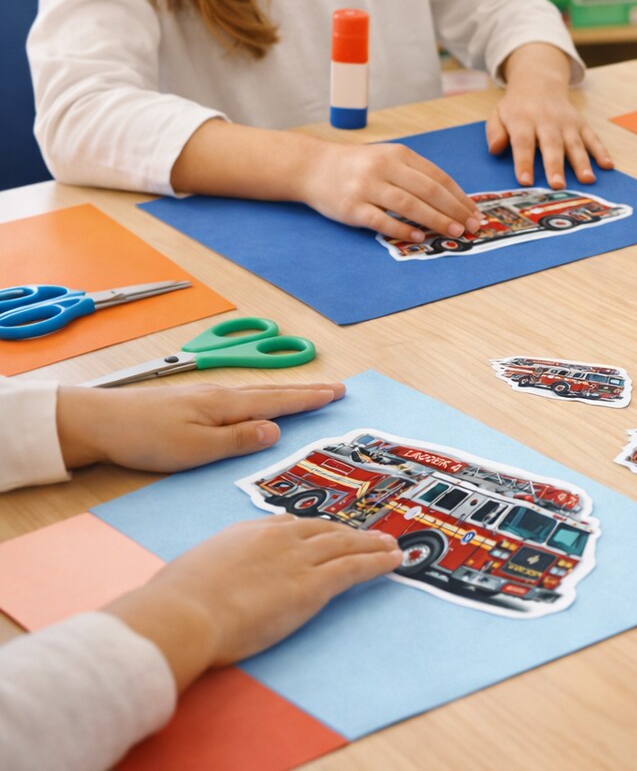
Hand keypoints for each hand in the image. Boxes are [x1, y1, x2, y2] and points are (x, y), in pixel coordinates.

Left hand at [56, 383, 344, 471]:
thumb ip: (238, 440)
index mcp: (227, 405)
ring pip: (256, 393)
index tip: (337, 392)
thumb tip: (275, 430)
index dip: (309, 398)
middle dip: (305, 390)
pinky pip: (239, 398)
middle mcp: (220, 395)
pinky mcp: (191, 402)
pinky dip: (261, 398)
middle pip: (272, 391)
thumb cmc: (144, 438)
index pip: (278, 400)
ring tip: (305, 395)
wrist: (97, 422)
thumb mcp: (196, 448)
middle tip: (334, 388)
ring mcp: (205, 396)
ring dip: (285, 393)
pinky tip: (257, 404)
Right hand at [106, 515, 401, 689]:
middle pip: (323, 530)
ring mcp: (298, 558)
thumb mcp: (188, 572)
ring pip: (345, 544)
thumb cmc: (174, 602)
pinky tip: (394, 561)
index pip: (286, 524)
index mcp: (245, 532)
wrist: (184, 614)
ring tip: (389, 546)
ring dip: (371, 544)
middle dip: (348, 533)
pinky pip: (355, 567)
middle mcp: (277, 537)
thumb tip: (196, 583)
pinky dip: (378, 562)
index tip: (321, 534)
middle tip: (367, 535)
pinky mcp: (314, 584)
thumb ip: (206, 572)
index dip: (309, 531)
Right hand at [299, 141, 480, 243]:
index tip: (475, 212)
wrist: (313, 167)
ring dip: (435, 220)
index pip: (438, 177)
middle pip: (428, 190)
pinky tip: (419, 236)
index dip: (459, 197)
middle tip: (472, 226)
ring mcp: (366, 187)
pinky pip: (382, 220)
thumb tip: (453, 201)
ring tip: (455, 232)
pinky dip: (402, 229)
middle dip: (454, 210)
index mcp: (398, 154)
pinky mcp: (351, 207)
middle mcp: (383, 167)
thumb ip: (416, 175)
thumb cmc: (359, 166)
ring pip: (408, 205)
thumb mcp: (388, 159)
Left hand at [488, 86, 612, 189]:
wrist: (540, 83)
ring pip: (575, 143)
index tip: (525, 181)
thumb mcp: (498, 114)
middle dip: (555, 166)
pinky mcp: (581, 124)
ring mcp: (567, 123)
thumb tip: (495, 149)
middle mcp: (547, 121)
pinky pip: (593, 138)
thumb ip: (495, 131)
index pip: (523, 142)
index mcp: (523, 120)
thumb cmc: (517, 108)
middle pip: (552, 145)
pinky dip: (601, 151)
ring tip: (587, 180)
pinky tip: (608, 165)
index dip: (524, 162)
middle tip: (558, 185)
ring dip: (582, 162)